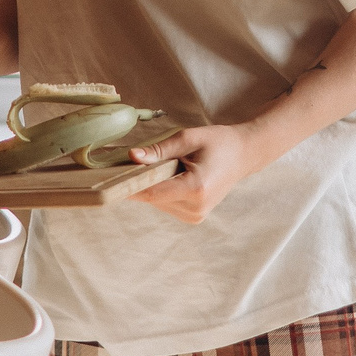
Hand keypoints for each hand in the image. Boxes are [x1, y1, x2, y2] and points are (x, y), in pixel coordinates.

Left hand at [127, 123, 260, 223]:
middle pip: (153, 197)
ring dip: (155, 185)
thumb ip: (159, 150)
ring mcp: (195, 216)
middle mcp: (195, 208)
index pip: (152, 192)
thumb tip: (132, 157)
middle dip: (144, 180)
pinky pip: (166, 204)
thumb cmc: (218, 142)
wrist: (243, 155)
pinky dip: (164, 190)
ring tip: (171, 166)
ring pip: (158, 202)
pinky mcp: (194, 217)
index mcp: (196, 188)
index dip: (130, 185)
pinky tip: (176, 176)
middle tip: (141, 160)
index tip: (111, 177)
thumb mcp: (188, 138)